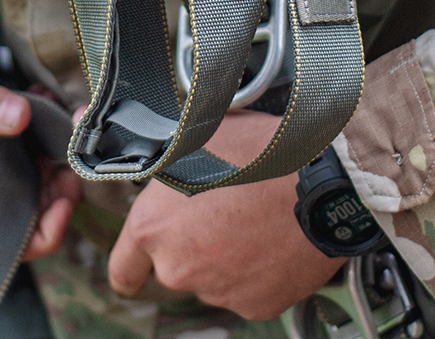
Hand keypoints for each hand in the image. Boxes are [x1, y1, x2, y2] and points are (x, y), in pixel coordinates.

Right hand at [0, 51, 79, 261]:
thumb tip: (23, 115)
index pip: (26, 237)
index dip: (60, 214)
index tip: (71, 175)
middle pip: (30, 217)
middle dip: (57, 179)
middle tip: (65, 138)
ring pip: (18, 198)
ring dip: (41, 165)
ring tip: (48, 124)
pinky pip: (1, 184)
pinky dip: (21, 159)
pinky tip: (26, 125)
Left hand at [107, 111, 345, 319]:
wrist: (325, 181)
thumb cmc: (262, 152)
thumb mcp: (197, 135)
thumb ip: (157, 151)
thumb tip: (109, 130)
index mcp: (153, 228)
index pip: (122, 269)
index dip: (132, 264)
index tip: (139, 265)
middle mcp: (179, 267)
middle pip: (175, 268)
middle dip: (192, 248)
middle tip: (223, 214)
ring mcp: (218, 291)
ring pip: (213, 279)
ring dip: (226, 258)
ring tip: (254, 220)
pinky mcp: (256, 305)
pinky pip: (248, 291)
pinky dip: (257, 273)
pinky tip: (273, 240)